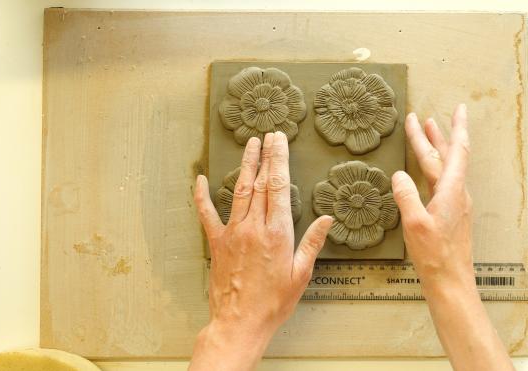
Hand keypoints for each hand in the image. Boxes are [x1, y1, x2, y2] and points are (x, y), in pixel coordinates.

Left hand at [189, 132, 332, 370]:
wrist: (240, 322)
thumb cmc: (274, 302)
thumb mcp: (301, 274)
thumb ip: (312, 242)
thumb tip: (327, 218)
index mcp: (277, 232)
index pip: (278, 186)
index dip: (279, 159)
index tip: (279, 141)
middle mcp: (254, 226)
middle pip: (260, 182)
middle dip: (265, 156)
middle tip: (267, 135)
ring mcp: (233, 232)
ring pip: (239, 191)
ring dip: (245, 166)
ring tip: (249, 145)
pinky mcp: (217, 243)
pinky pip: (207, 213)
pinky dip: (202, 195)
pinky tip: (200, 178)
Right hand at [392, 104, 474, 294]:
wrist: (450, 281)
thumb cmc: (434, 256)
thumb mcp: (415, 224)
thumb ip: (406, 196)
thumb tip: (399, 175)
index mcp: (451, 191)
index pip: (456, 151)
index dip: (457, 128)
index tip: (458, 108)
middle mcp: (457, 193)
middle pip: (448, 156)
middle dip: (436, 135)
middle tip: (425, 118)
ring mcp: (455, 204)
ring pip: (446, 168)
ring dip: (437, 149)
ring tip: (428, 133)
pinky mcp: (451, 214)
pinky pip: (442, 181)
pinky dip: (434, 167)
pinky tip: (426, 171)